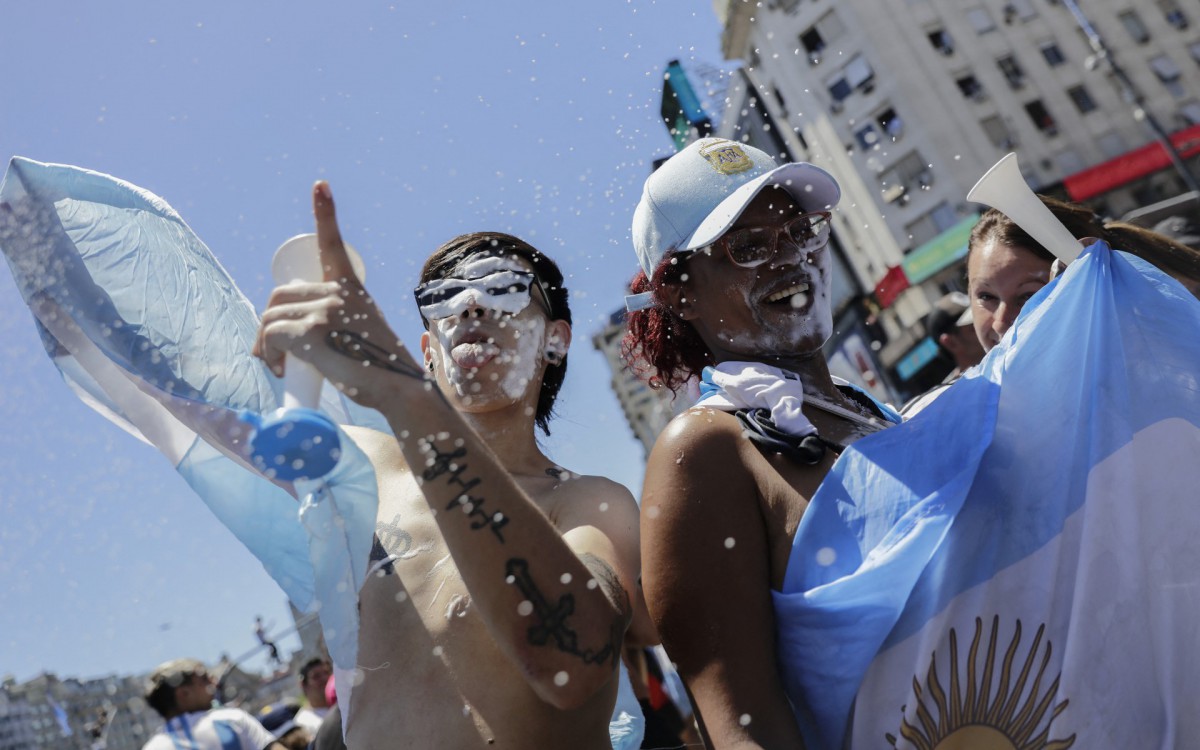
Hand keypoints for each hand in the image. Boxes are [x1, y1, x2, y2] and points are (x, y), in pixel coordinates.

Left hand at [254, 181, 423, 408]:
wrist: (398, 389)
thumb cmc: (379, 369)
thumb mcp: (360, 332)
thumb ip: (333, 321)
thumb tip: (289, 336)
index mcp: (352, 289)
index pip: (334, 245)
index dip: (326, 212)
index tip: (320, 185)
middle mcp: (338, 293)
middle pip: (280, 295)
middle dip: (269, 323)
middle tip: (275, 352)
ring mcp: (325, 309)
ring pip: (271, 317)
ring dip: (266, 344)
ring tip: (280, 365)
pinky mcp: (310, 331)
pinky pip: (271, 335)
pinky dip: (268, 354)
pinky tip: (282, 370)